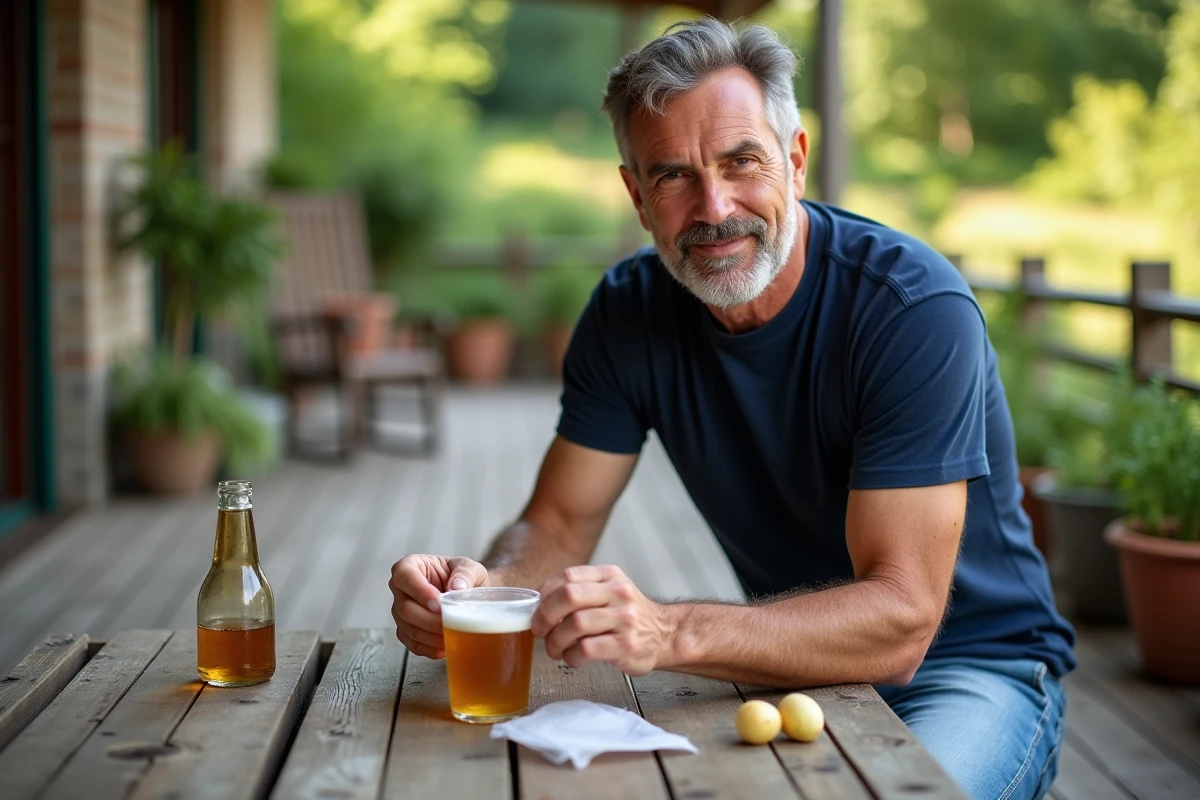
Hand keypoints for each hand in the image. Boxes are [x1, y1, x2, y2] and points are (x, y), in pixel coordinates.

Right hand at [389, 554, 488, 657]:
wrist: (469, 592)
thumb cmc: (464, 576)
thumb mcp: (469, 566)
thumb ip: (465, 573)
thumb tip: (457, 587)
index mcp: (411, 566)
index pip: (404, 576)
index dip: (419, 592)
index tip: (439, 604)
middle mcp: (400, 589)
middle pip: (405, 608)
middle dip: (429, 620)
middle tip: (452, 623)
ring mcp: (401, 612)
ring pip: (408, 629)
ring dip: (431, 636)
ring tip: (453, 635)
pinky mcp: (407, 631)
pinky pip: (413, 644)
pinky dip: (430, 648)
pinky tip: (445, 646)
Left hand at [533, 565, 672, 676]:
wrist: (665, 635)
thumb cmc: (628, 616)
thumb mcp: (609, 591)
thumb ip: (579, 591)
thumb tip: (538, 603)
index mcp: (609, 575)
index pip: (568, 576)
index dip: (545, 594)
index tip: (537, 609)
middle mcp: (618, 593)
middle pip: (569, 596)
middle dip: (545, 615)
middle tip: (540, 630)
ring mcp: (624, 618)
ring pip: (575, 624)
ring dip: (556, 641)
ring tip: (555, 649)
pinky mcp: (625, 644)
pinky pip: (586, 649)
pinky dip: (571, 656)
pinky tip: (573, 657)